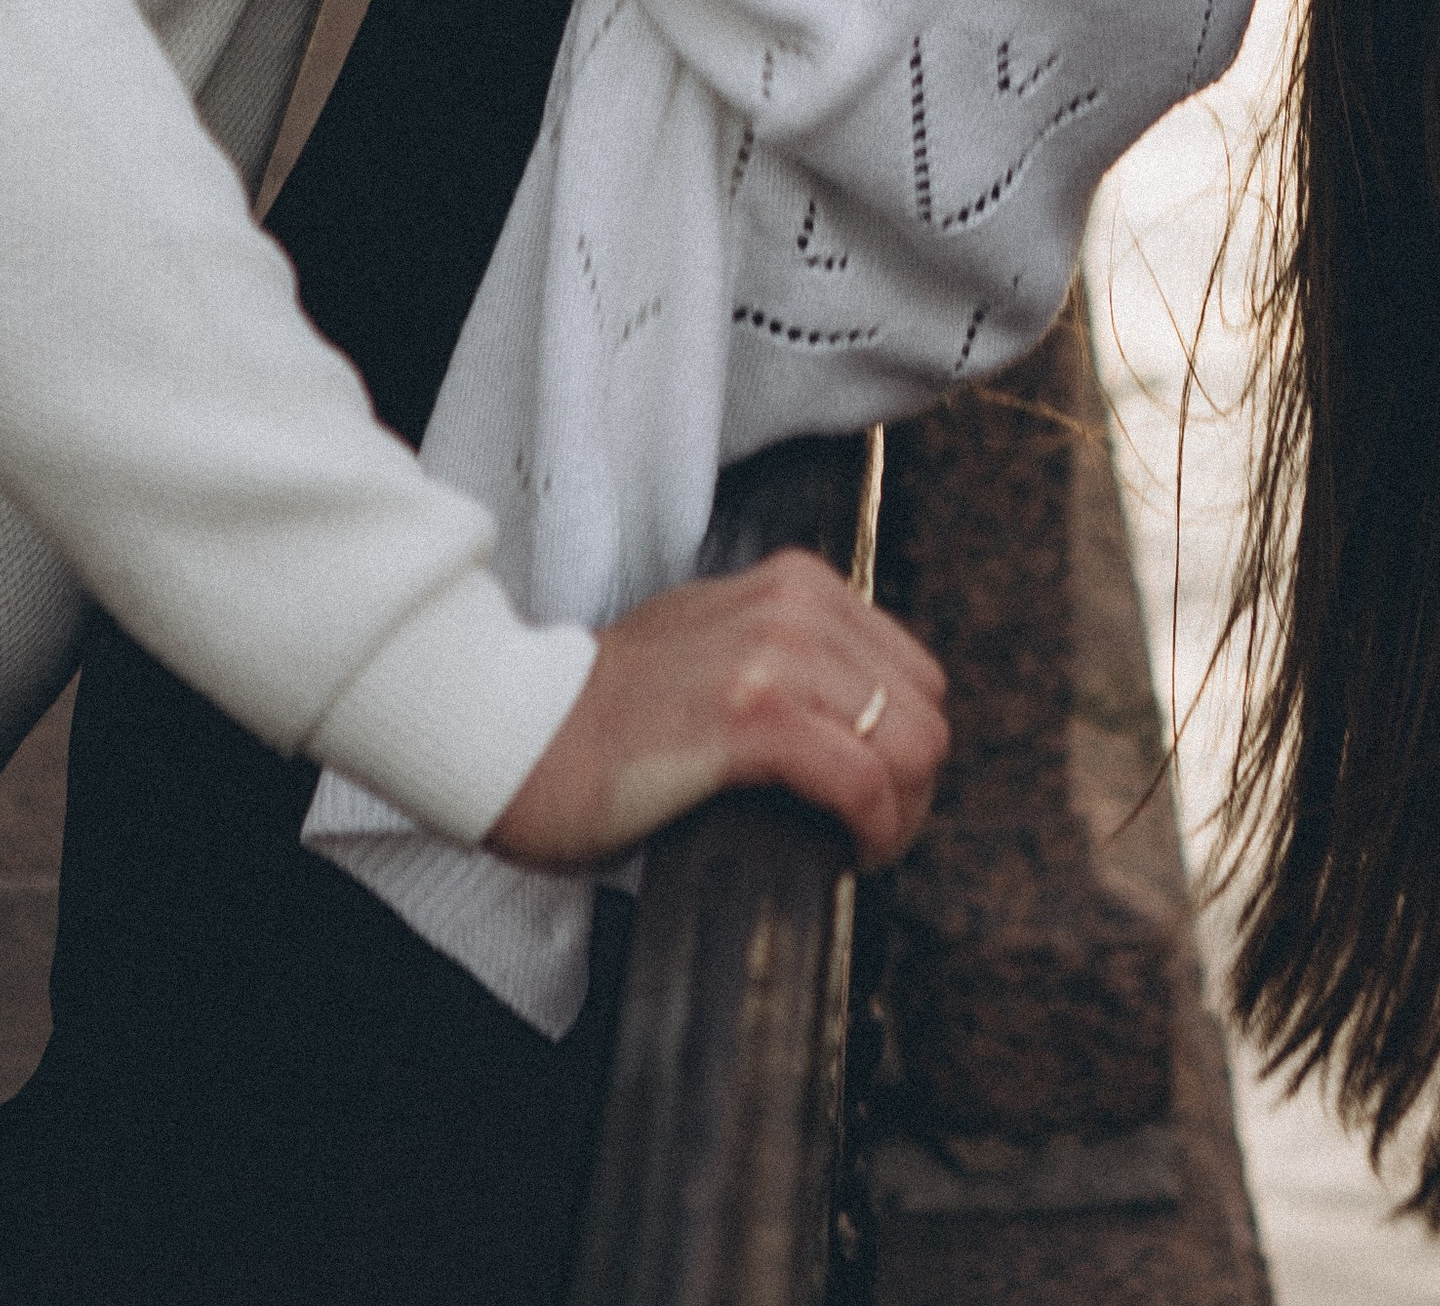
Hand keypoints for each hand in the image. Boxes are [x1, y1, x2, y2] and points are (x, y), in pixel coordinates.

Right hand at [489, 548, 949, 872]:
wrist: (515, 735)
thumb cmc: (605, 716)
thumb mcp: (715, 649)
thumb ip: (789, 662)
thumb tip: (860, 727)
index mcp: (794, 586)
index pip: (913, 673)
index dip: (903, 748)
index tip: (869, 799)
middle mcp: (792, 607)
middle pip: (924, 713)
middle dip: (911, 788)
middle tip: (864, 837)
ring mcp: (773, 657)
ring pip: (909, 746)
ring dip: (898, 817)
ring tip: (852, 849)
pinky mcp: (751, 717)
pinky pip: (864, 781)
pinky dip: (872, 830)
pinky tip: (842, 854)